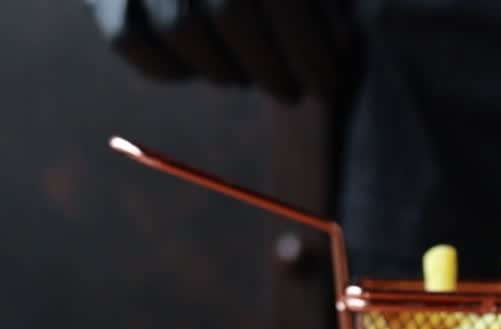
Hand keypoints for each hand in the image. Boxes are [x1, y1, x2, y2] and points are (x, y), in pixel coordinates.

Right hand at [85, 0, 352, 101]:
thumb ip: (319, 0)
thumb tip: (341, 45)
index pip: (282, 4)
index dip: (309, 53)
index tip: (326, 86)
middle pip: (232, 17)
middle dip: (272, 68)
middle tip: (291, 91)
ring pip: (185, 34)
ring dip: (226, 71)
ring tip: (247, 76)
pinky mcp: (103, 0)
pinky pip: (135, 46)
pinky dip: (170, 70)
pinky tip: (198, 67)